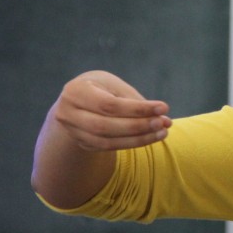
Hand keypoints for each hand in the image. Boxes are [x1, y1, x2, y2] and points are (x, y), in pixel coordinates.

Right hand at [51, 70, 171, 151]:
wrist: (77, 102)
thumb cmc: (102, 88)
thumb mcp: (113, 85)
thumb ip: (133, 99)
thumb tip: (162, 116)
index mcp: (75, 92)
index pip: (109, 105)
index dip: (137, 109)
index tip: (164, 107)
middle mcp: (68, 113)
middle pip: (105, 126)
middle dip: (138, 126)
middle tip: (164, 123)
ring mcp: (72, 131)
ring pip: (107, 141)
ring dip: (139, 138)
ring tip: (162, 132)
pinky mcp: (82, 143)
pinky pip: (108, 148)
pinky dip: (131, 143)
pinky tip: (150, 137)